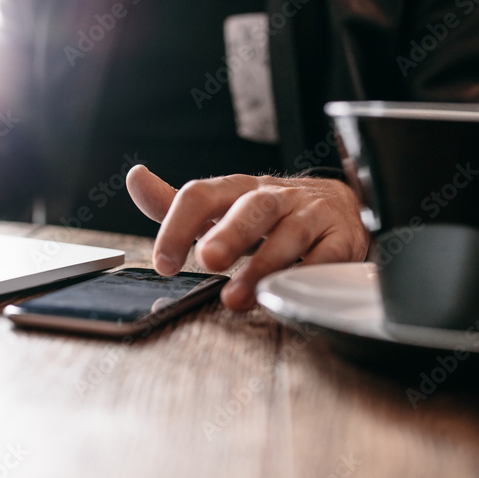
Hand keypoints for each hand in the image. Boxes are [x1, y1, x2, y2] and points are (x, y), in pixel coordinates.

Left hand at [126, 165, 368, 310]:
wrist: (341, 206)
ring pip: (291, 233)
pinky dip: (311, 273)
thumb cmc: (272, 213)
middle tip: (208, 261)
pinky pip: (329, 255)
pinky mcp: (342, 238)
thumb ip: (178, 203)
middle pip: (253, 207)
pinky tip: (292, 291)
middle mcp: (276, 197)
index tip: (164, 263)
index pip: (204, 194)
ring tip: (239, 297)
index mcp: (240, 189)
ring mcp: (312, 215)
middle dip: (230, 234)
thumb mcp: (224, 206)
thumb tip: (136, 180)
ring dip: (264, 265)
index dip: (180, 224)